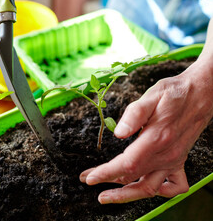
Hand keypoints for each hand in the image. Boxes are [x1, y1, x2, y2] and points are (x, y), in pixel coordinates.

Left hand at [80, 58, 212, 203]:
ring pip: (149, 188)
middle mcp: (166, 154)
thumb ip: (134, 114)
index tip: (90, 178)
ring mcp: (173, 160)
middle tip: (87, 179)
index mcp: (156, 138)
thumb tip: (118, 133)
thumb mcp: (151, 96)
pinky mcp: (179, 160)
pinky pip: (174, 186)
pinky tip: (145, 187)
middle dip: (107, 181)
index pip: (127, 164)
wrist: (201, 93)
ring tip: (108, 195)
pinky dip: (159, 192)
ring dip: (127, 194)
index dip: (106, 173)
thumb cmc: (174, 93)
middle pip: (132, 177)